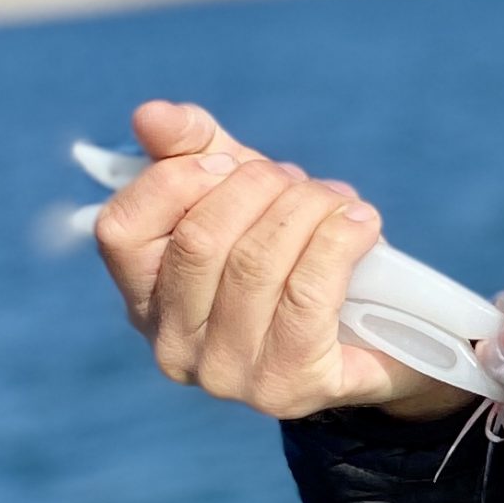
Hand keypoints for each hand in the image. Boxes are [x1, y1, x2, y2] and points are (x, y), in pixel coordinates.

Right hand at [94, 99, 460, 422]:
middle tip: (302, 183)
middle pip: (200, 240)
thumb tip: (153, 115)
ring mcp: (227, 374)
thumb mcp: (246, 195)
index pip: (120, 229)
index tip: (232, 161)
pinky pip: (307, 294)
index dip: (176, 179)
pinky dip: (340, 242)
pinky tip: (362, 224)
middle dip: (260, 190)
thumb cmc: (297, 259)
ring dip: (308, 212)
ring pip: (256, 263)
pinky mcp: (289, 387)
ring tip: (338, 202)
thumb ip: (196, 150)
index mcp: (144, 298)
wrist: (383, 339)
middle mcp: (172, 345)